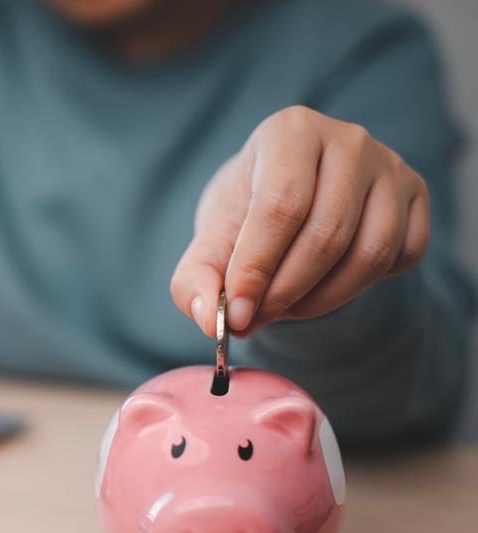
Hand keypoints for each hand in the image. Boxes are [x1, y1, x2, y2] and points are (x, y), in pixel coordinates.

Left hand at [170, 105, 429, 336]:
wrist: (284, 201)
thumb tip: (209, 319)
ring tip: (284, 309)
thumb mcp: (209, 243)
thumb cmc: (244, 217)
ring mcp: (390, 165)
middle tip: (255, 320)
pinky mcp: (417, 195)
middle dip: (285, 291)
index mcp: (288, 132)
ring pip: (370, 252)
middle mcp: (347, 139)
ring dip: (322, 299)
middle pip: (326, 234)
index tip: (236, 315)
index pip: (280, 207)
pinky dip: (360, 288)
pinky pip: (402, 257)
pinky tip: (323, 287)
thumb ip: (194, 281)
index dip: (256, 269)